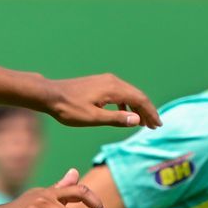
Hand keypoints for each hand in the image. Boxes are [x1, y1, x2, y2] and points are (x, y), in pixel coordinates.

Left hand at [44, 74, 161, 129]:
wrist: (49, 95)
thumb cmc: (69, 109)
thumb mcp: (93, 118)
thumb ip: (116, 119)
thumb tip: (137, 120)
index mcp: (113, 89)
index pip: (140, 100)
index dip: (150, 113)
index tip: (157, 125)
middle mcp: (112, 81)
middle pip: (137, 95)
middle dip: (147, 111)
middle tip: (154, 126)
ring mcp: (105, 81)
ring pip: (128, 94)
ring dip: (137, 108)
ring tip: (142, 123)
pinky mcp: (99, 84)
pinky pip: (119, 93)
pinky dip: (126, 104)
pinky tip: (125, 115)